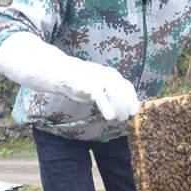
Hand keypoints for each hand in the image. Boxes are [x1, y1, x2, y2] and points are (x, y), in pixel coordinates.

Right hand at [0, 32, 139, 121]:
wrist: (56, 72)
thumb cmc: (78, 81)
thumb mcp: (95, 85)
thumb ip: (107, 93)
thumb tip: (120, 107)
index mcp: (110, 74)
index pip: (127, 86)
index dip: (132, 98)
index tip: (134, 110)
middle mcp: (106, 74)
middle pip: (123, 90)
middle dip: (127, 105)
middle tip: (125, 117)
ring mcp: (96, 78)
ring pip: (115, 92)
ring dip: (119, 107)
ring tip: (117, 118)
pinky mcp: (86, 84)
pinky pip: (100, 96)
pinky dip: (106, 106)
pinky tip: (109, 117)